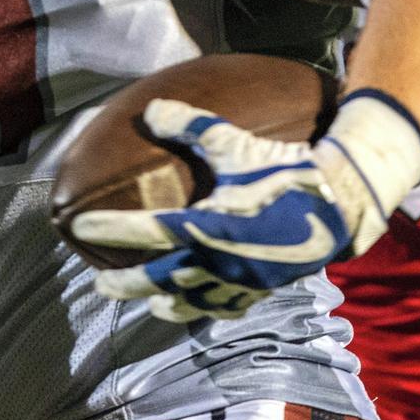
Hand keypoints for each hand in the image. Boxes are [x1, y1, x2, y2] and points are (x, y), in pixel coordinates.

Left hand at [69, 99, 355, 322]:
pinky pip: (226, 308)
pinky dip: (206, 309)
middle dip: (126, 283)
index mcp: (205, 226)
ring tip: (149, 303)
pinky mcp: (262, 290)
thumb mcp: (235, 144)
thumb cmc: (286, 168)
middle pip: (158, 280)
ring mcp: (239, 282)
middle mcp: (217, 262)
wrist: (340, 204)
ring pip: (190, 303)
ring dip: (164, 303)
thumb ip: (192, 127)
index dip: (108, 227)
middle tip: (100, 283)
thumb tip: (151, 110)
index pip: (143, 230)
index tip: (79, 226)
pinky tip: (200, 305)